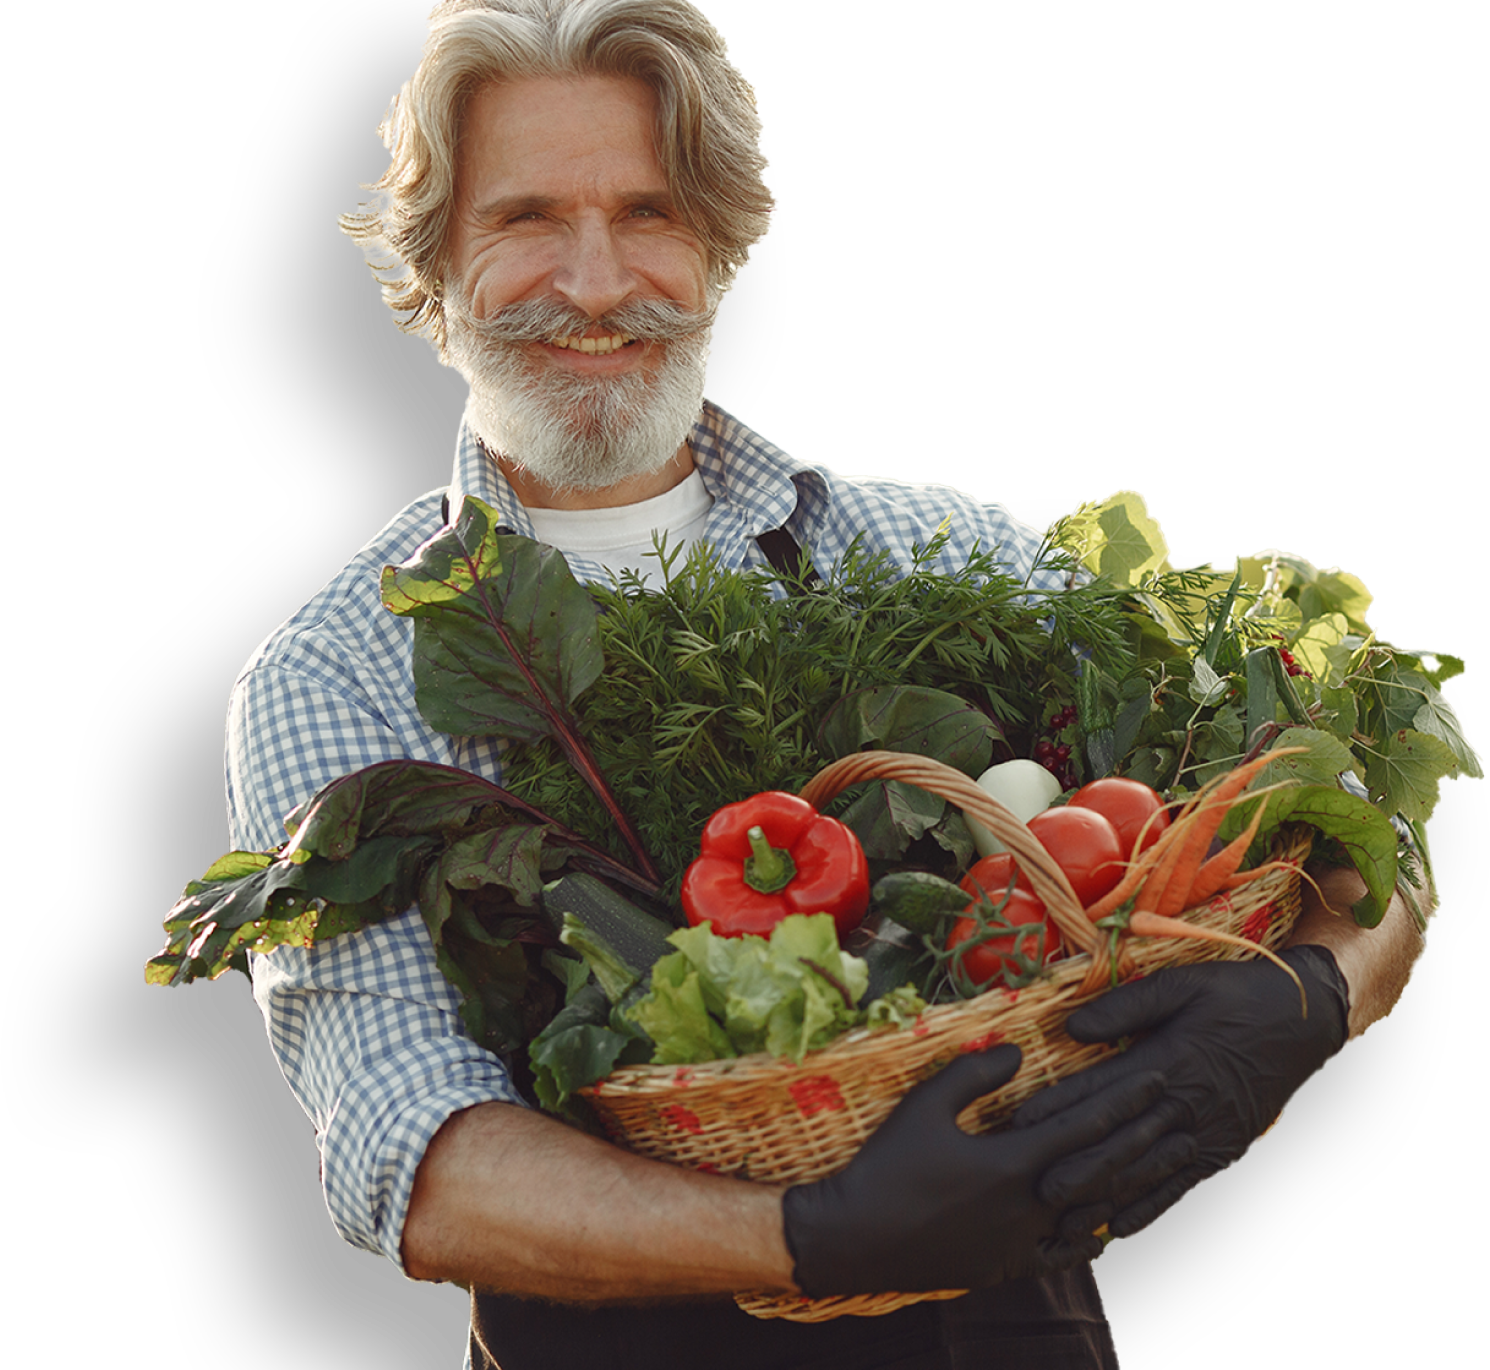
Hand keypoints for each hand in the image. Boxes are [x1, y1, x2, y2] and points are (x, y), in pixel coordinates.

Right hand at [781, 1044, 1195, 1295]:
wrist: (856, 1236)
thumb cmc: (888, 1162)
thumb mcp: (926, 1104)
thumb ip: (975, 1074)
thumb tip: (1018, 1050)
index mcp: (1013, 1162)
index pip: (1085, 1126)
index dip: (1125, 1100)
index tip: (1157, 1076)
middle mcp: (1029, 1206)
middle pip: (1102, 1170)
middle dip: (1144, 1139)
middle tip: (1177, 1114)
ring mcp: (1020, 1243)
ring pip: (1091, 1216)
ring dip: (1126, 1187)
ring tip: (1158, 1166)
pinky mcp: (1005, 1268)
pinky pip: (1061, 1256)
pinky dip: (1086, 1239)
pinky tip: (1101, 1228)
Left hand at [1013, 946, 1348, 1239]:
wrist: (1305, 1021)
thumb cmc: (1235, 994)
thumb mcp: (1182, 984)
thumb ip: (1127, 1006)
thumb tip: (1074, 1028)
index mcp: (1170, 1059)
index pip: (1103, 1088)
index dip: (1061, 1107)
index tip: (1022, 1124)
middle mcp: (1185, 1104)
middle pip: (1120, 1141)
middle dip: (1076, 1168)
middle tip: (1034, 1191)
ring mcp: (1206, 1133)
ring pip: (1145, 1172)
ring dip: (1103, 1198)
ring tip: (1064, 1222)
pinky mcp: (1223, 1150)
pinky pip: (1181, 1185)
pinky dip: (1150, 1207)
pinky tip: (1120, 1228)